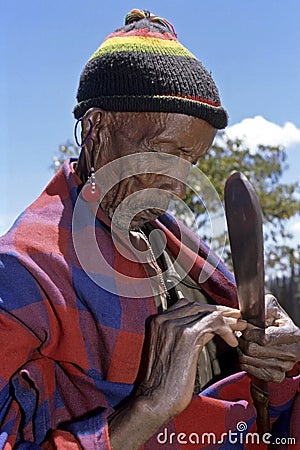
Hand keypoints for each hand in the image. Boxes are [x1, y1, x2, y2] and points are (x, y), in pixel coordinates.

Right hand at [137, 298, 246, 420]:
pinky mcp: (187, 336)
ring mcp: (174, 326)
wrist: (153, 400)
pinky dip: (226, 330)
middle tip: (236, 318)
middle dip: (220, 311)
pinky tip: (232, 341)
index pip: (187, 305)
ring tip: (240, 326)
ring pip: (207, 313)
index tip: (222, 315)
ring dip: (227, 320)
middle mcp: (164, 319)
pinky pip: (213, 323)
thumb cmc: (162, 383)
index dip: (207, 309)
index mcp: (157, 322)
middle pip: (198, 306)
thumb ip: (180, 335)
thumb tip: (205, 329)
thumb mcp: (168, 351)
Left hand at [238, 294, 299, 381]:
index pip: (264, 338)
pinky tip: (246, 354)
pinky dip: (245, 362)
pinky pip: (254, 372)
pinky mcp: (277, 375)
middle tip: (242, 334)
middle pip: (255, 350)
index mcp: (294, 334)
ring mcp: (286, 366)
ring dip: (242, 350)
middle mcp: (293, 352)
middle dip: (243, 340)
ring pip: (251, 360)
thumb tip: (249, 320)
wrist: (278, 330)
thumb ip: (261, 309)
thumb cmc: (273, 317)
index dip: (250, 332)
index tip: (246, 327)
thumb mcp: (270, 306)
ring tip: (244, 342)